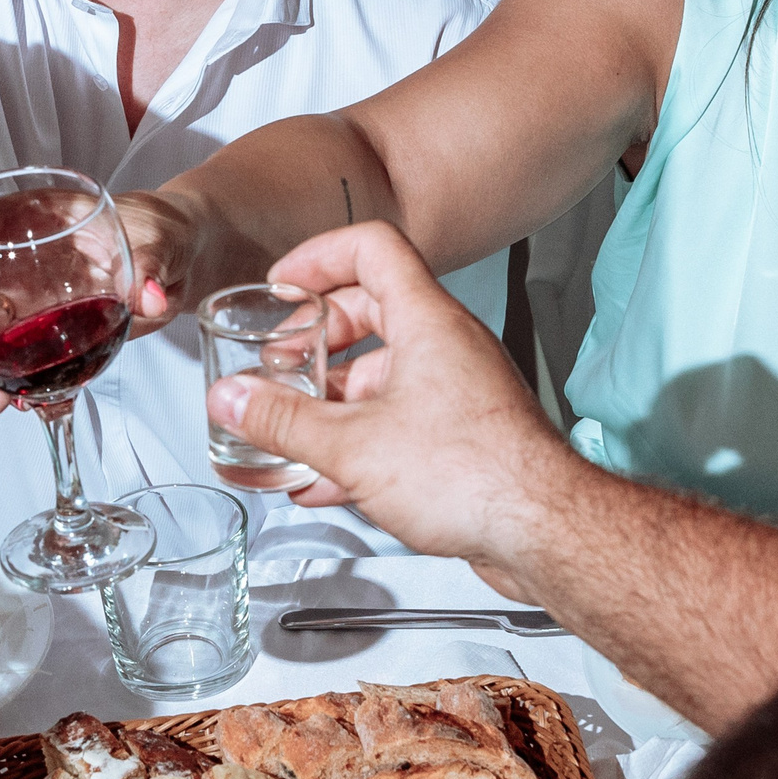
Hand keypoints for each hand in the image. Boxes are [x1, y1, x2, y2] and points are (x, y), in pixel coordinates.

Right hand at [0, 186, 200, 408]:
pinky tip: (24, 404)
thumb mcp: (160, 238)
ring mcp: (35, 300)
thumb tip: (149, 294)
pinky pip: (25, 362)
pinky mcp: (51, 336)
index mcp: (38, 219)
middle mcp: (25, 261)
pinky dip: (20, 385)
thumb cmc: (162, 231)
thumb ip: (151, 262)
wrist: (180, 263)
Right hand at [204, 220, 571, 576]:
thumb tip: (234, 399)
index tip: (283, 286)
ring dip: (331, 402)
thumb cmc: (478, 474)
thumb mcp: (353, 445)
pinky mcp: (465, 435)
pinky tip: (326, 479)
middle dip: (315, 342)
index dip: (319, 258)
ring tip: (291, 432)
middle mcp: (448, 345)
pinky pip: (399, 420)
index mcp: (427, 320)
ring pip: (382, 376)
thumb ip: (282, 420)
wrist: (543, 531)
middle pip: (370, 313)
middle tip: (280, 367)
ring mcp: (459, 390)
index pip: (372, 247)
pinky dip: (358, 440)